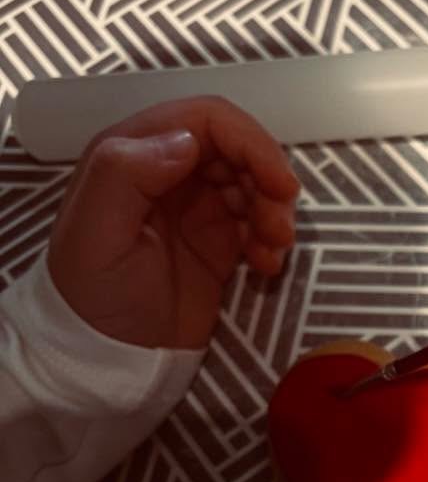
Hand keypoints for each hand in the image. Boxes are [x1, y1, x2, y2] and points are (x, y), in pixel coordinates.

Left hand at [47, 96, 298, 349]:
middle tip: (280, 230)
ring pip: (256, 185)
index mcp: (135, 154)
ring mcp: (197, 206)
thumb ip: (127, 173)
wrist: (107, 360)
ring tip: (273, 253)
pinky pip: (259, 222)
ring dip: (276, 213)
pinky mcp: (218, 241)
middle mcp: (169, 171)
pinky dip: (272, 241)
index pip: (208, 121)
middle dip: (270, 182)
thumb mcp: (96, 234)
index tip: (281, 185)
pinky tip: (265, 268)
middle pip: (241, 150)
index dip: (252, 143)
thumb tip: (188, 141)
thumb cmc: (94, 296)